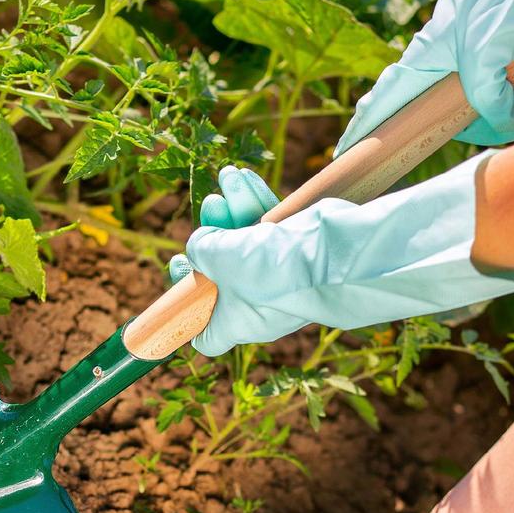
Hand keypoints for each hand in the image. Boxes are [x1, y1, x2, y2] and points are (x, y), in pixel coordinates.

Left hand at [170, 166, 297, 355]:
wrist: (331, 256)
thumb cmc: (270, 270)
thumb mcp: (217, 257)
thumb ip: (200, 249)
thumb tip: (202, 243)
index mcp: (235, 323)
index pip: (206, 335)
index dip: (188, 309)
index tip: (182, 275)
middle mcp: (256, 305)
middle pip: (222, 272)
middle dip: (212, 235)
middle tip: (210, 206)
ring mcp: (279, 278)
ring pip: (247, 243)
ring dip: (234, 208)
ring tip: (227, 176)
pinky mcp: (298, 254)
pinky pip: (271, 229)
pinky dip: (257, 203)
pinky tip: (244, 178)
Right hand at [336, 0, 513, 154]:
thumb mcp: (490, 55)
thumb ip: (488, 101)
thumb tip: (506, 128)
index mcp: (427, 54)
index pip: (385, 98)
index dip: (364, 128)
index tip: (345, 152)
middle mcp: (447, 52)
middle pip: (451, 106)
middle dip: (489, 115)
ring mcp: (476, 44)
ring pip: (490, 92)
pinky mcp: (506, 37)